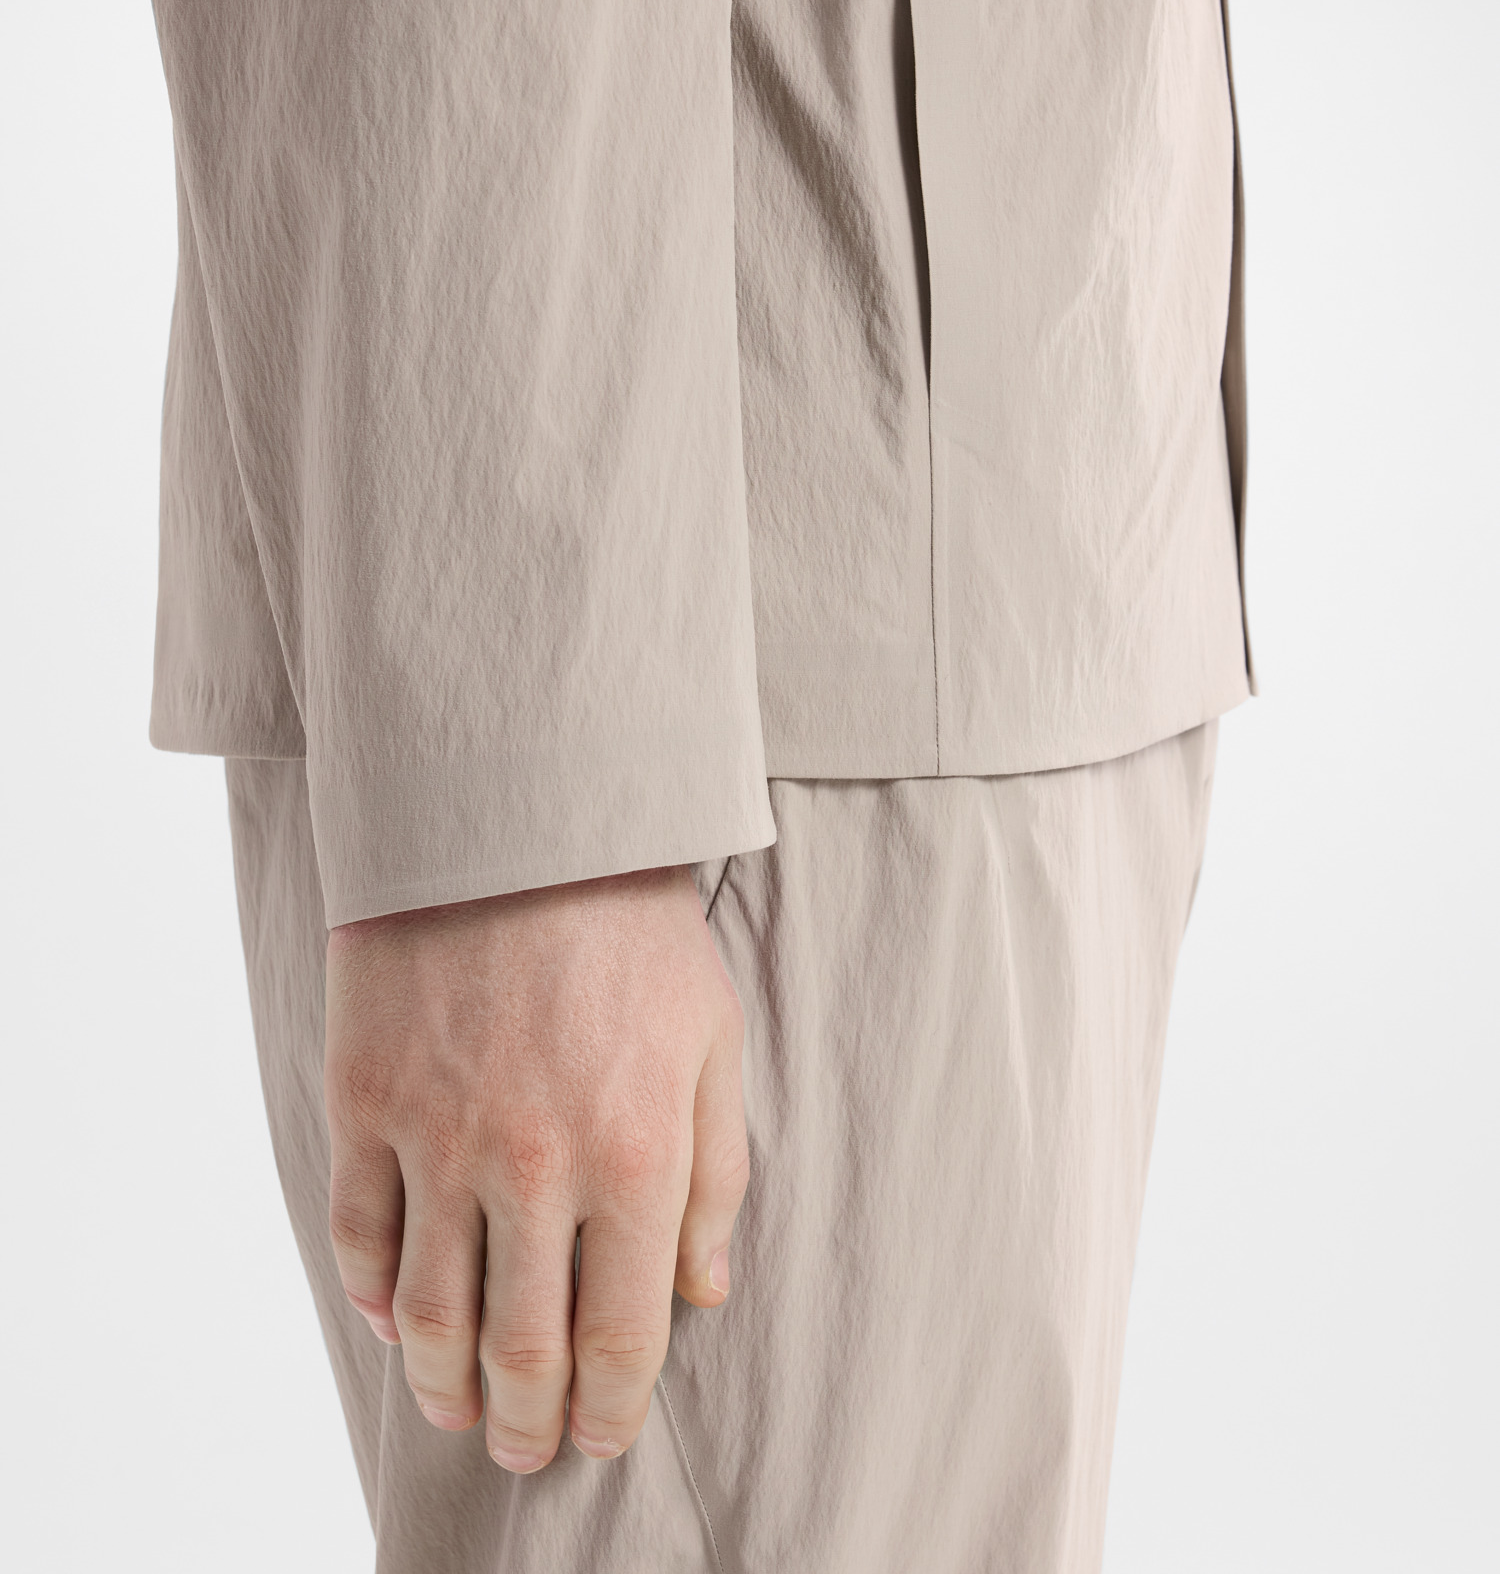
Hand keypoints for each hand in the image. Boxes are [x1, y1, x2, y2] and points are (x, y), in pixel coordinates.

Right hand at [323, 864, 746, 1472]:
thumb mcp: (713, 1039)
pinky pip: (361, 1236)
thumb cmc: (634, 926)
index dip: (613, 1409)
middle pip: (520, 1351)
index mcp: (635, 1153)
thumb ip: (717, 1175)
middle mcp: (534, 1163)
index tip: (605, 1435)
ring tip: (461, 1411)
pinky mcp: (366, 1101)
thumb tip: (703, 1293)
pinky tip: (398, 1323)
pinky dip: (376, 1299)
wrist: (522, 816)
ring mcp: (439, 1136)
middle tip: (528, 1448)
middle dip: (528, 1423)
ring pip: (430, 1316)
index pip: (624, 1335)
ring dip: (444, 1389)